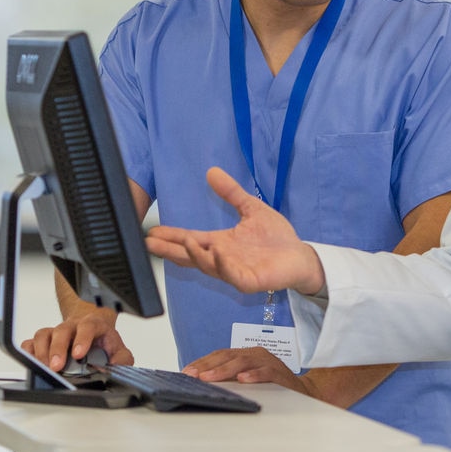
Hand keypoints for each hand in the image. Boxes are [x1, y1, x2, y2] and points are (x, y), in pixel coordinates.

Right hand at [20, 306, 134, 372]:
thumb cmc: (103, 343)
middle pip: (62, 330)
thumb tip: (114, 370)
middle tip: (56, 367)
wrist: (93, 332)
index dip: (82, 339)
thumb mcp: (119, 351)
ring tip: (45, 368)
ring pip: (44, 334)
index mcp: (93, 326)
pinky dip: (28, 351)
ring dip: (42, 352)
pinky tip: (32, 362)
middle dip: (58, 349)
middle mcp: (73, 327)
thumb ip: (122, 360)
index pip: (88, 326)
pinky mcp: (44, 341)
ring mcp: (56, 332)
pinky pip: (31, 342)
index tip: (78, 354)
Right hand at [146, 166, 326, 294]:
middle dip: (171, 250)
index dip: (172, 237)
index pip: (191, 240)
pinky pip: (233, 275)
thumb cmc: (276, 237)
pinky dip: (223, 265)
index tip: (151, 232)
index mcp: (220, 243)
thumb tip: (211, 171)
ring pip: (209, 266)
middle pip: (191, 256)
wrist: (300, 256)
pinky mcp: (250, 281)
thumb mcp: (250, 208)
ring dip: (197, 255)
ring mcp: (235, 271)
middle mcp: (223, 259)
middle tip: (150, 244)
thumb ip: (231, 193)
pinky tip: (216, 252)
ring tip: (186, 241)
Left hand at [183, 347, 311, 395]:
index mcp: (246, 354)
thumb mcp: (247, 379)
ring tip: (209, 377)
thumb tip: (201, 382)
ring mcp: (267, 362)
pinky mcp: (279, 373)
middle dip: (208, 366)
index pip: (220, 354)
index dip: (203, 362)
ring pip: (243, 362)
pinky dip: (253, 375)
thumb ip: (229, 378)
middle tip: (192, 375)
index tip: (186, 372)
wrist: (302, 392)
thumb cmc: (271, 386)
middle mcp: (255, 354)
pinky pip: (265, 372)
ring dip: (224, 370)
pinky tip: (242, 380)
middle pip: (228, 355)